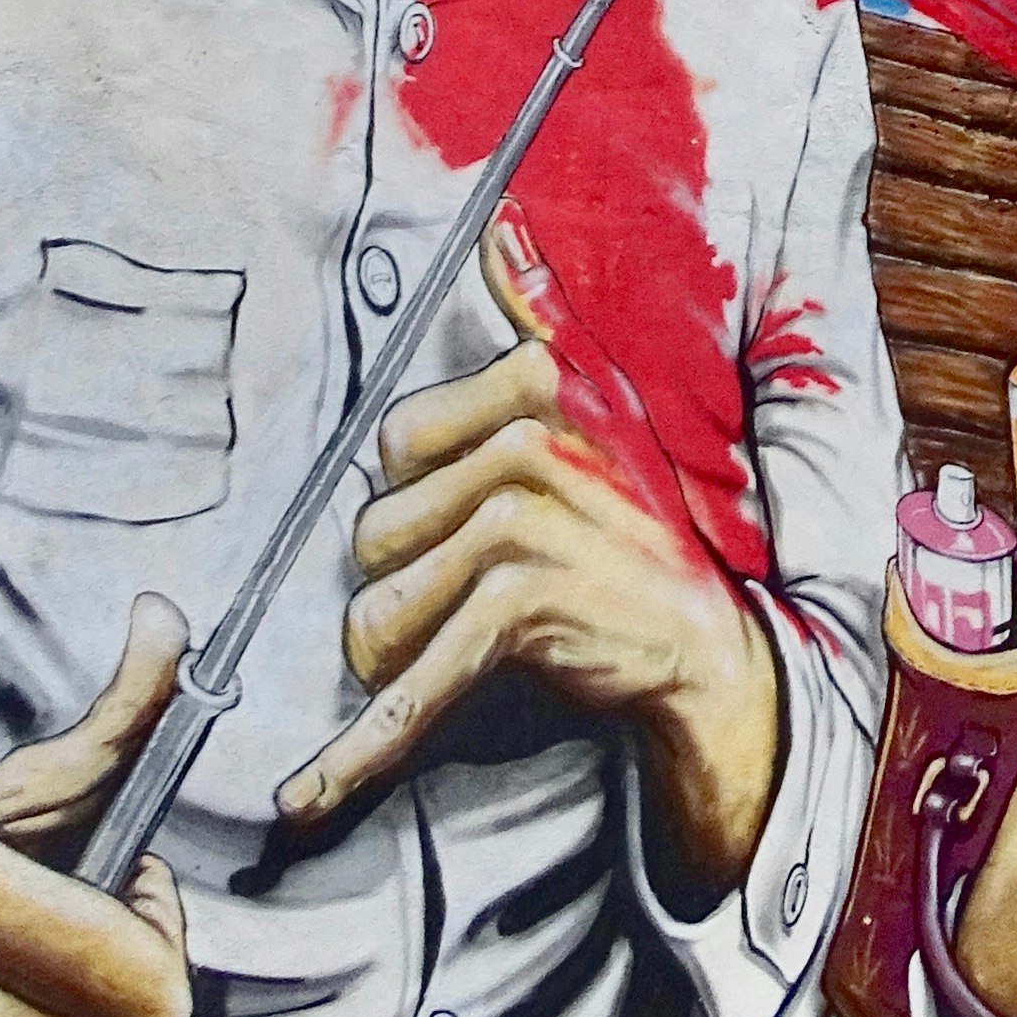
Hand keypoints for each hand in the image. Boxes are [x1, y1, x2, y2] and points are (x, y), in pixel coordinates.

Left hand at [277, 326, 781, 895]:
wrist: (703, 650)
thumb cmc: (630, 536)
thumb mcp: (595, 416)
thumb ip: (539, 314)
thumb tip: (503, 224)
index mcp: (535, 385)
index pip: (394, 445)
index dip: (411, 502)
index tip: (446, 535)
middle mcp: (528, 439)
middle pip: (375, 530)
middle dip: (401, 585)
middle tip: (472, 603)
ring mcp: (524, 521)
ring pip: (378, 607)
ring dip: (395, 659)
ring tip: (453, 661)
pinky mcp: (520, 604)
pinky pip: (413, 678)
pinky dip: (363, 748)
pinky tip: (312, 792)